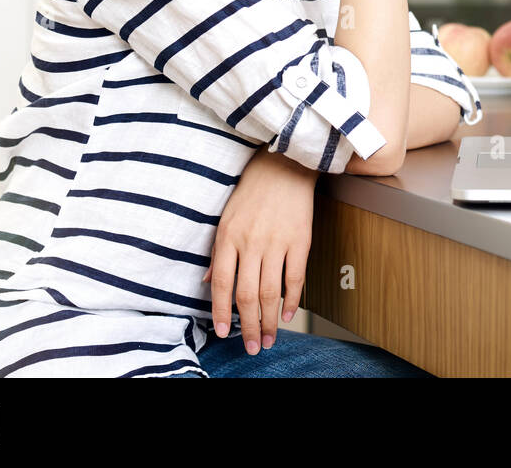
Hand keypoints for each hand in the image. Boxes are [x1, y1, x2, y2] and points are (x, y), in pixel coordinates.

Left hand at [202, 148, 316, 353]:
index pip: (223, 285)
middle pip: (247, 295)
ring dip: (268, 321)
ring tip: (269, 338)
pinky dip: (291, 300)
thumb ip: (218, 252)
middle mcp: (251, 242)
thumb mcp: (226, 218)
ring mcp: (277, 242)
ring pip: (270, 292)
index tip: (224, 333)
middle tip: (252, 347)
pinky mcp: (300, 240)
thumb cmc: (253, 190)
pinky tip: (287, 313)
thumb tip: (209, 283)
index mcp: (229, 237)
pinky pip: (295, 278)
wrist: (285, 164)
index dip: (222, 313)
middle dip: (248, 327)